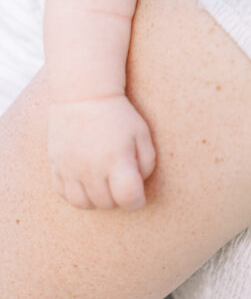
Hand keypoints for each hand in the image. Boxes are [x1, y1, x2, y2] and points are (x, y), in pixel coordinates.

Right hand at [48, 94, 155, 210]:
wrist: (84, 94)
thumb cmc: (118, 115)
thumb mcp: (141, 134)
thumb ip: (147, 164)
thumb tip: (137, 185)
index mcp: (117, 160)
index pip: (129, 199)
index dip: (137, 201)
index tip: (137, 193)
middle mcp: (92, 168)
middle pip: (107, 204)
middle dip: (118, 197)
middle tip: (120, 179)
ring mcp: (71, 169)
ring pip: (84, 204)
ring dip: (96, 199)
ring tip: (103, 182)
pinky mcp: (56, 165)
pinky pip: (64, 194)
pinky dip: (76, 193)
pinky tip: (85, 180)